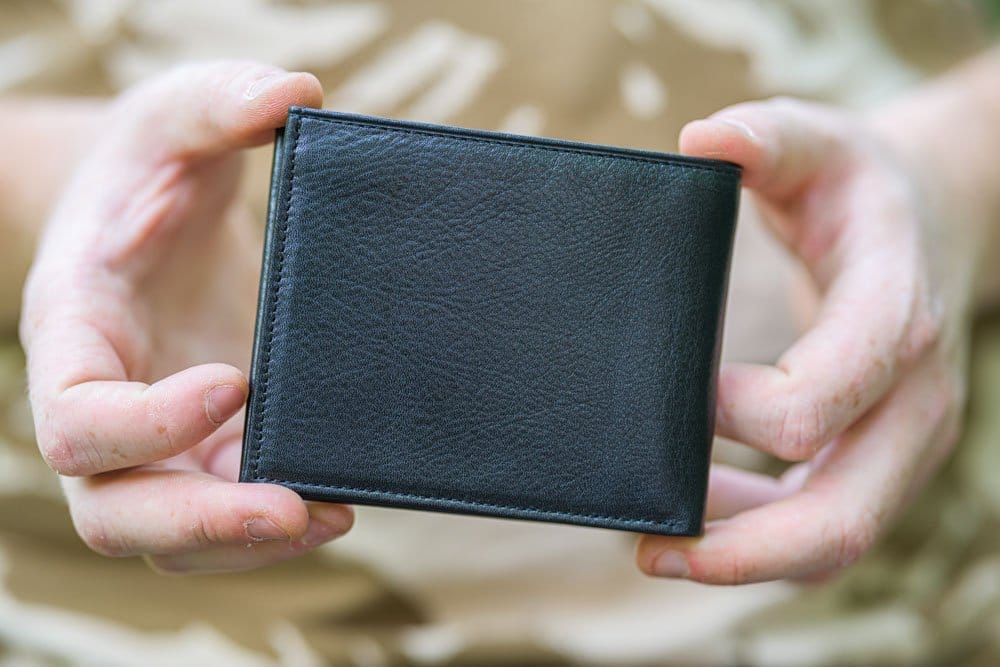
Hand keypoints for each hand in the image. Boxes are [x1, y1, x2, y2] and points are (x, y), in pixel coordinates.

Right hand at [20, 61, 352, 572]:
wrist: (160, 213)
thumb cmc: (151, 169)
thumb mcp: (171, 119)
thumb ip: (218, 102)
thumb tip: (298, 93)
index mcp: (73, 337)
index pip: (80, 420)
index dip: (146, 422)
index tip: (233, 381)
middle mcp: (107, 406)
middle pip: (117, 512)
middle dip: (203, 522)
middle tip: (293, 510)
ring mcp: (159, 440)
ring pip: (176, 534)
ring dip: (250, 541)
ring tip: (332, 514)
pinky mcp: (209, 448)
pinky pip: (226, 511)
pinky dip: (276, 521)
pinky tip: (336, 499)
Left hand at [636, 97, 973, 583]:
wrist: (929, 220)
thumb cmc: (858, 186)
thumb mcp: (819, 141)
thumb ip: (765, 136)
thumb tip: (702, 140)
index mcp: (897, 313)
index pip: (828, 394)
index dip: (745, 414)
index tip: (676, 397)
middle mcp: (914, 393)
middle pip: (844, 511)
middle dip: (745, 545)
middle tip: (650, 547)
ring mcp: (904, 437)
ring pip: (837, 538)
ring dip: (746, 557)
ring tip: (658, 547)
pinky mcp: (883, 456)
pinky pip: (829, 525)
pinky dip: (765, 538)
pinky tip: (703, 517)